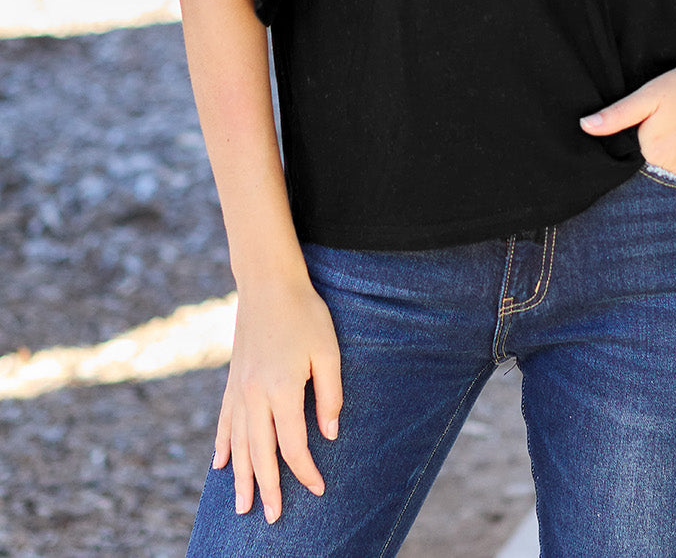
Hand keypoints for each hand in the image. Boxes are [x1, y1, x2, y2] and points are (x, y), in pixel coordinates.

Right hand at [213, 274, 342, 524]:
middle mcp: (255, 396)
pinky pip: (225, 421)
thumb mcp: (328, 350)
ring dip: (241, 477)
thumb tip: (329, 435)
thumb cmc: (305, 313)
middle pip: (260, 454)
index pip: (293, 446)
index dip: (306, 471)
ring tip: (242, 506)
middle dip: (267, 488)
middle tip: (272, 517)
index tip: (318, 489)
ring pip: (239, 443)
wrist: (268, 283)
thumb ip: (330, 395)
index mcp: (282, 391)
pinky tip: (220, 464)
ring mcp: (239, 389)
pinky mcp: (232, 379)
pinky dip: (223, 444)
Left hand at [579, 42, 675, 174]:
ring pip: (674, 173)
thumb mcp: (652, 94)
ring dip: (671, 160)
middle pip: (652, 169)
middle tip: (662, 126)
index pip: (628, 161)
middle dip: (649, 155)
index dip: (628, 147)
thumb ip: (618, 115)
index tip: (632, 133)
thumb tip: (585, 127)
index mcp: (655, 155)